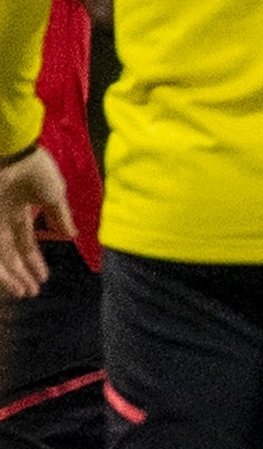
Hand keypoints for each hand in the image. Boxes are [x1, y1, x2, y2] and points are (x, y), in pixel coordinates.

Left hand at [0, 147, 72, 298]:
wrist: (16, 155)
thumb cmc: (36, 169)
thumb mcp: (55, 195)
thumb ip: (60, 216)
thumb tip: (71, 235)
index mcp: (20, 208)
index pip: (26, 240)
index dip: (34, 260)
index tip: (43, 277)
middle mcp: (3, 217)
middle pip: (11, 253)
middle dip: (21, 273)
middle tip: (31, 292)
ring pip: (1, 256)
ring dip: (12, 276)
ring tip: (24, 293)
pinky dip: (3, 270)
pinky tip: (13, 282)